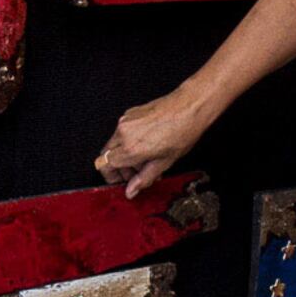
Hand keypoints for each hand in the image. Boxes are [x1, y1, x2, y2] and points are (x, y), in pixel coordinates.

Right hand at [96, 88, 212, 199]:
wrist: (190, 107)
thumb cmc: (183, 130)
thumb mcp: (165, 162)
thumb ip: (144, 178)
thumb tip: (132, 189)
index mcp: (131, 148)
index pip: (105, 165)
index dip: (111, 176)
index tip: (121, 180)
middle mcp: (124, 132)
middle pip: (106, 155)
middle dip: (118, 167)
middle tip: (135, 173)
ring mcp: (125, 121)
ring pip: (114, 143)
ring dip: (124, 154)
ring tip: (145, 159)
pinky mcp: (130, 113)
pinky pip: (122, 132)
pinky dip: (129, 141)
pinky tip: (147, 144)